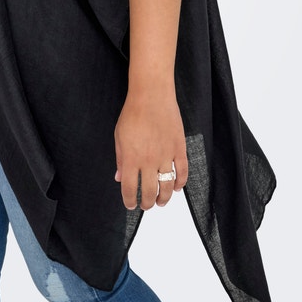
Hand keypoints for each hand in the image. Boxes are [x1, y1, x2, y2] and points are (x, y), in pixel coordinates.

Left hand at [114, 91, 187, 209]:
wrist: (151, 96)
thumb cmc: (132, 114)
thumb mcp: (119, 137)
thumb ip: (120, 160)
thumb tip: (119, 178)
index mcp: (131, 158)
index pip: (130, 188)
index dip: (129, 200)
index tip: (130, 205)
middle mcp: (149, 161)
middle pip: (149, 191)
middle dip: (147, 203)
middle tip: (146, 205)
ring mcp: (166, 156)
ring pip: (167, 186)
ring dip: (164, 198)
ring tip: (161, 202)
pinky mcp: (179, 148)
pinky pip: (182, 171)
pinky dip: (180, 183)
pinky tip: (177, 188)